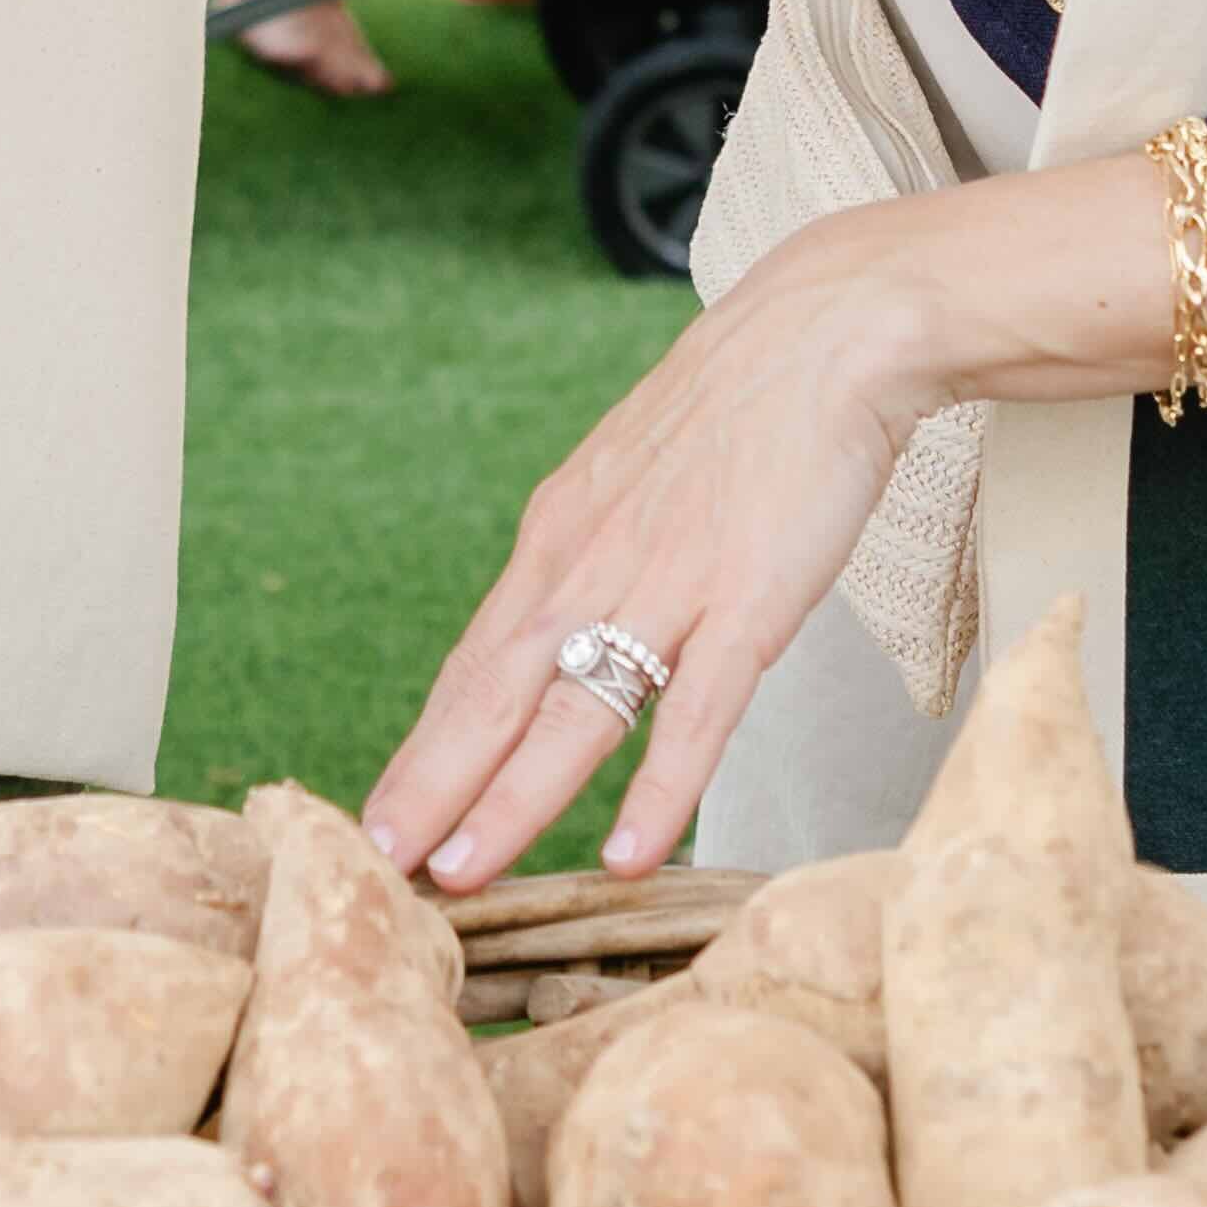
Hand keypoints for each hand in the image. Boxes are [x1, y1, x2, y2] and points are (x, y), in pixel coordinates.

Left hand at [362, 203, 961, 886]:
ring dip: (514, 800)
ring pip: (575, 712)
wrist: (827, 330)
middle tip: (379, 868)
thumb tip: (563, 625)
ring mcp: (666, 583)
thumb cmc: (739, 411)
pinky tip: (626, 853)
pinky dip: (657, 786)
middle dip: (434, 787)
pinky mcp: (747, 598)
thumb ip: (596, 557)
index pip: (476, 663)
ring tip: (465, 876)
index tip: (383, 819)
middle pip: (495, 694)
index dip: (428, 746)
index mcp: (560, 537)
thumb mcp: (634, 482)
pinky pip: (695, 710)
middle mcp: (591, 563)